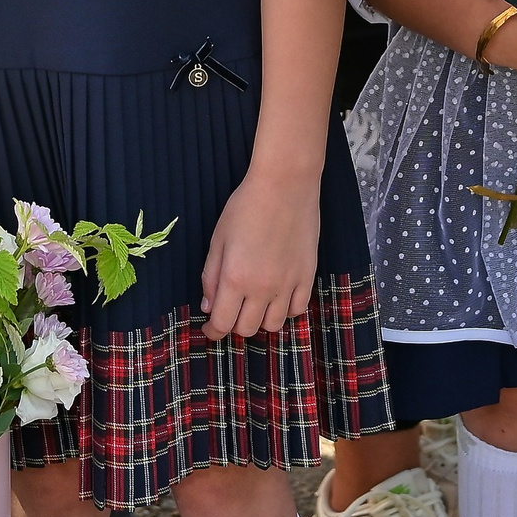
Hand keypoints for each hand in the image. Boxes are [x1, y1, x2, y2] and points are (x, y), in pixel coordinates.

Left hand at [201, 166, 318, 337]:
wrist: (285, 185)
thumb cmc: (246, 206)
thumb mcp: (218, 239)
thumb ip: (211, 276)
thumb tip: (209, 306)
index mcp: (235, 278)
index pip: (223, 323)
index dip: (213, 331)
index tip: (210, 328)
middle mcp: (262, 288)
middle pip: (247, 329)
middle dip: (234, 324)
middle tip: (231, 309)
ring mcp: (288, 283)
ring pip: (274, 325)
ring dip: (260, 320)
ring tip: (255, 304)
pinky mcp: (307, 275)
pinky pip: (297, 309)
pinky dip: (285, 310)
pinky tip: (278, 297)